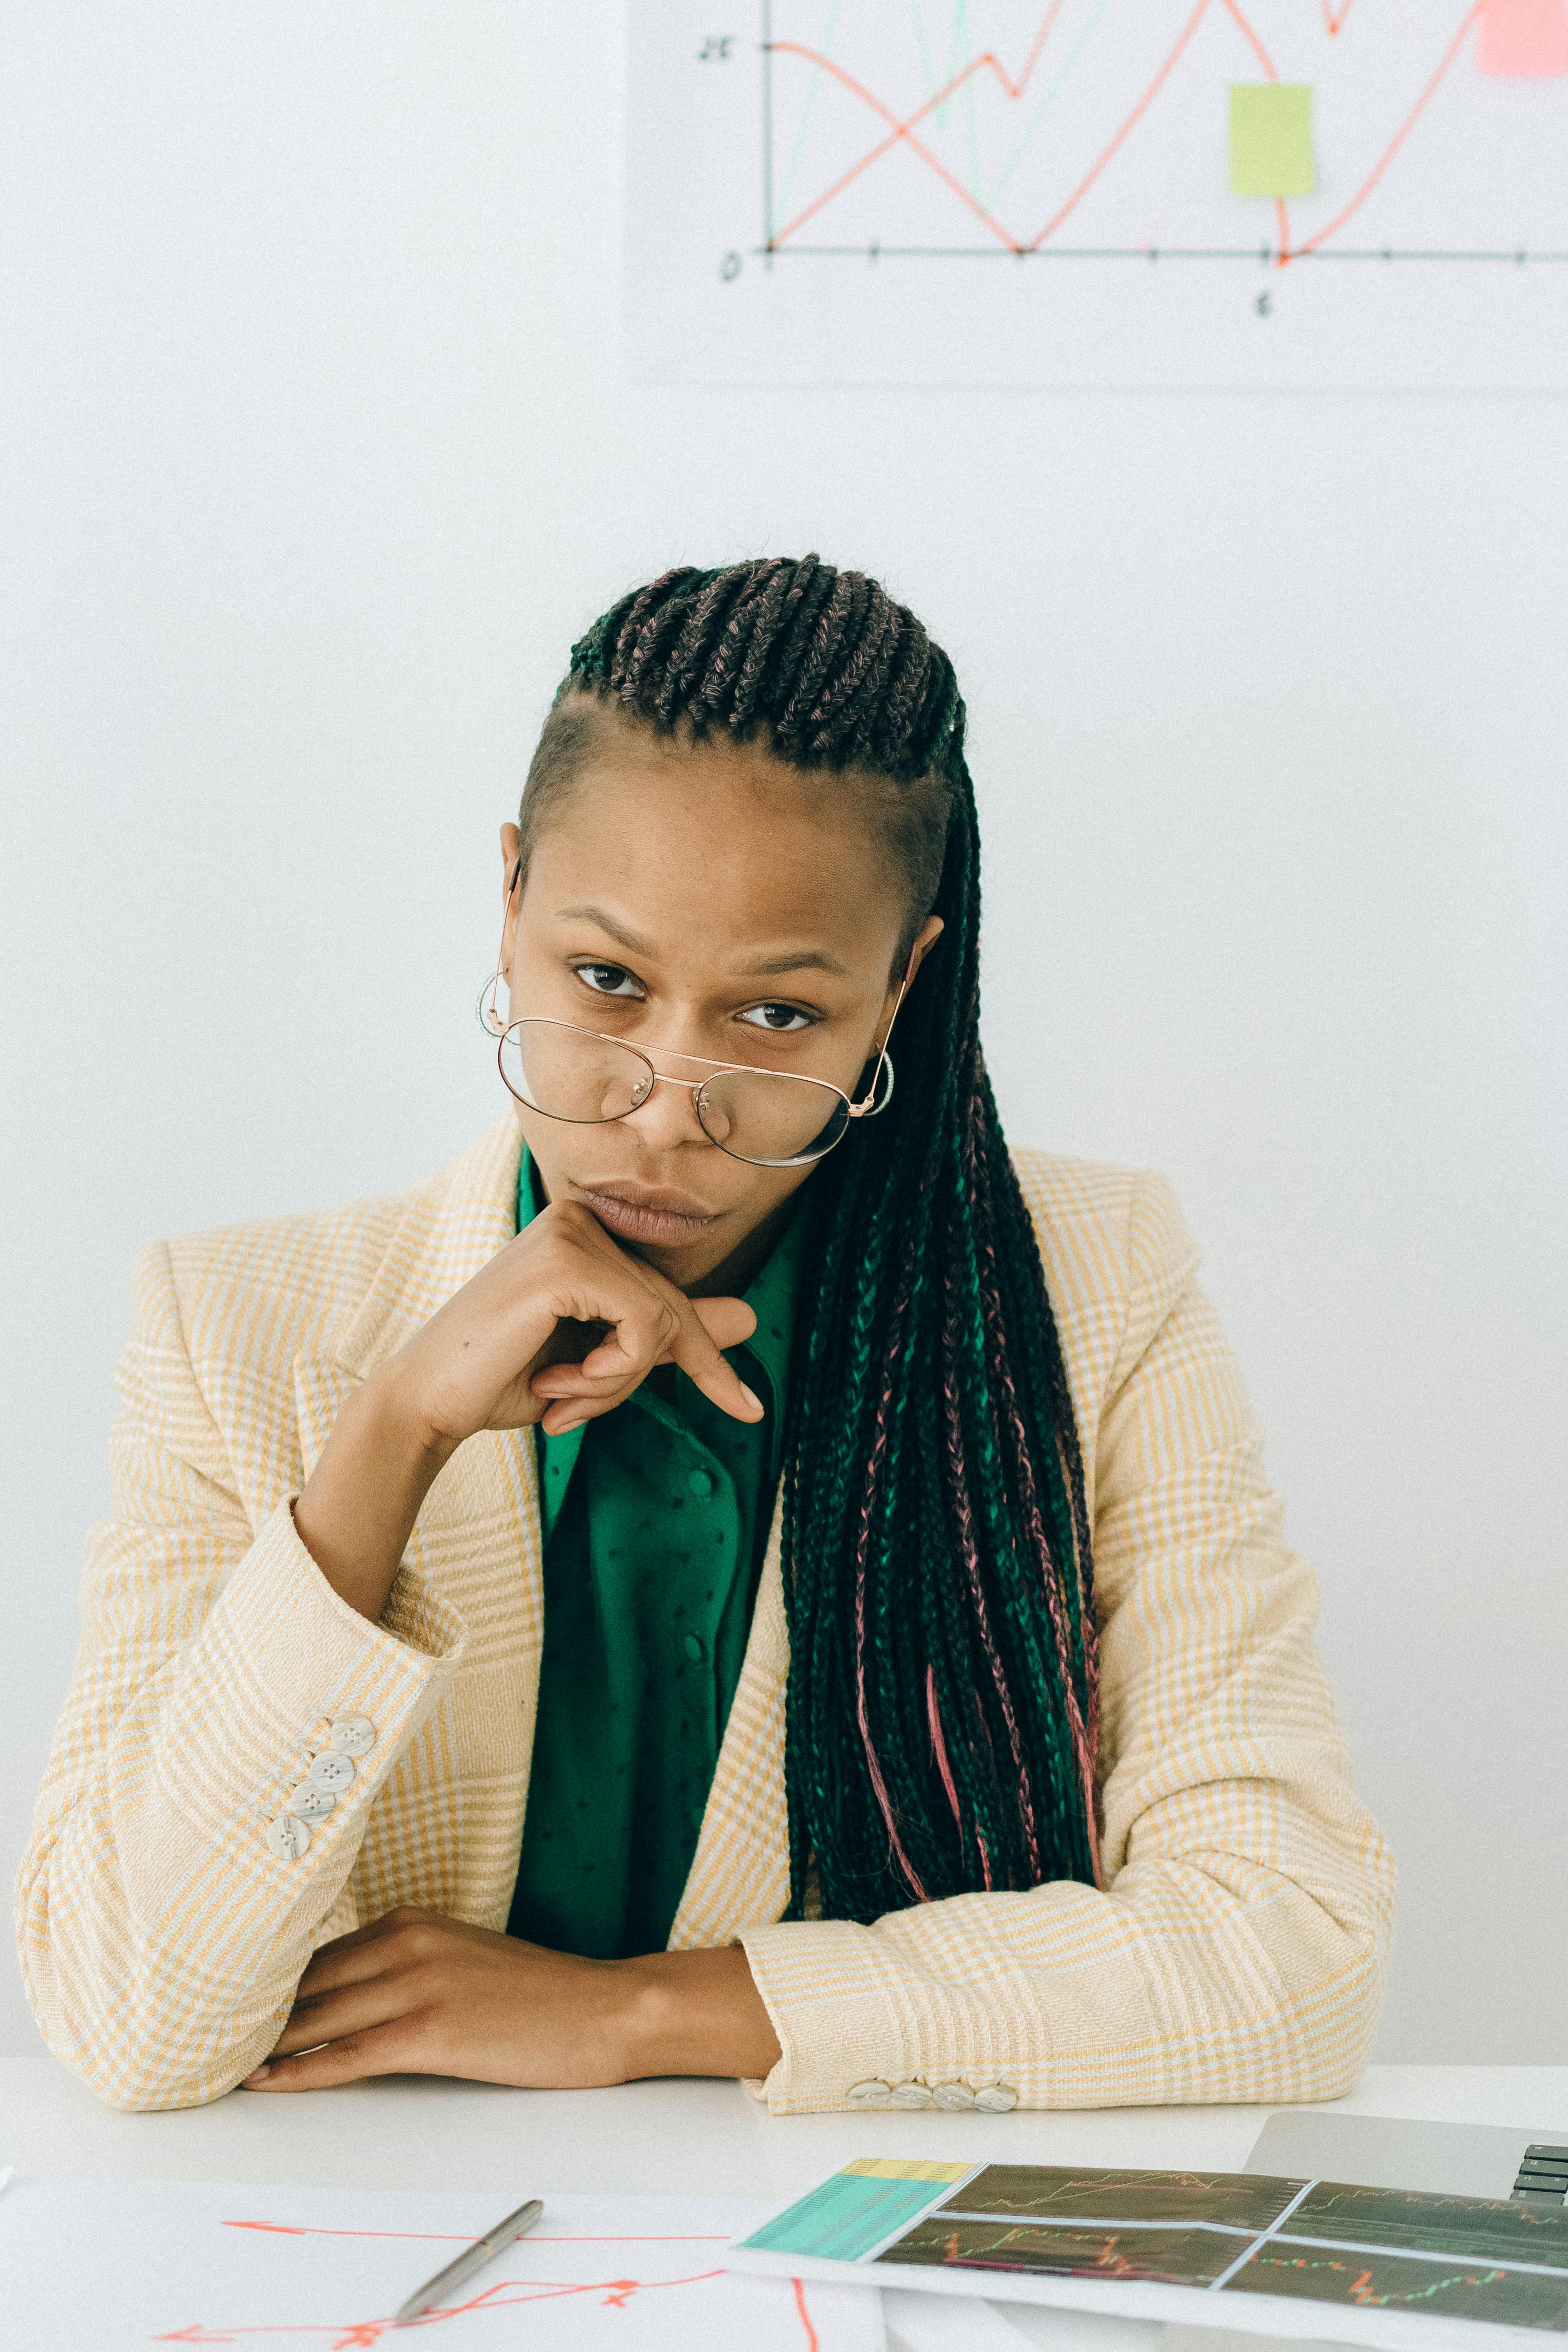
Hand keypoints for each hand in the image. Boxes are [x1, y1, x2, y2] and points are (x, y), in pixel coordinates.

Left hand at [241, 1907, 780, 2092]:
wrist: (602, 2010)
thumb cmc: (535, 1994)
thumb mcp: (461, 1958)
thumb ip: (402, 1964)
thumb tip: (335, 1994)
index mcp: (411, 1920)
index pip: (316, 1952)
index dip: (264, 1981)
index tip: (218, 1998)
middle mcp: (407, 1942)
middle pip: (306, 1983)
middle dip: (251, 2012)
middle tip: (195, 2035)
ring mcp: (418, 1984)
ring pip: (317, 2019)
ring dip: (263, 2045)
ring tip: (213, 2063)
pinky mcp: (431, 2031)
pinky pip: (347, 2056)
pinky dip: (300, 2072)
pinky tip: (267, 2081)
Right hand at [381, 1197, 760, 1447]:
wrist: (428, 1401)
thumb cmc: (500, 1380)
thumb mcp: (597, 1360)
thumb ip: (663, 1337)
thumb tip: (749, 1319)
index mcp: (585, 1235)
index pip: (665, 1298)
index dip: (705, 1358)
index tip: (748, 1410)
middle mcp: (580, 1219)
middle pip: (669, 1312)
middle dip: (632, 1380)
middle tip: (572, 1410)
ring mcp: (573, 1233)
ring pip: (659, 1322)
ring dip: (615, 1383)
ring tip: (558, 1395)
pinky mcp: (568, 1262)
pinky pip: (642, 1326)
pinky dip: (611, 1373)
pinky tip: (555, 1382)